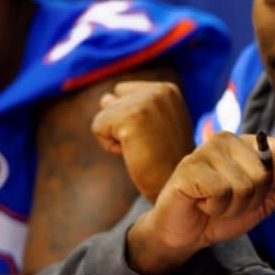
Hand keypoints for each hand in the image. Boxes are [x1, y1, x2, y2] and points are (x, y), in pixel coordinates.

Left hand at [91, 81, 193, 201]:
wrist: (176, 184)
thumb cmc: (165, 160)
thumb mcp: (155, 125)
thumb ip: (131, 106)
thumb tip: (104, 98)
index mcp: (167, 89)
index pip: (123, 92)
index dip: (131, 118)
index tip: (154, 136)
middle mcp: (159, 90)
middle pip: (111, 101)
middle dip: (121, 125)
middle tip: (149, 144)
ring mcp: (146, 101)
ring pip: (103, 114)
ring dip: (116, 136)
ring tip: (142, 149)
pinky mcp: (131, 117)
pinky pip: (98, 128)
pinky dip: (110, 146)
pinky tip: (134, 153)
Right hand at [126, 132, 274, 274]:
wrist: (186, 233)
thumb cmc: (223, 213)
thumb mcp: (262, 203)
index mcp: (247, 143)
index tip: (260, 192)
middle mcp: (226, 140)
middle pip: (264, 174)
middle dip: (251, 200)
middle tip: (230, 202)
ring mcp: (205, 151)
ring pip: (244, 186)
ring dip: (233, 207)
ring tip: (215, 204)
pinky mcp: (188, 168)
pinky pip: (221, 192)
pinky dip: (216, 207)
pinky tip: (202, 204)